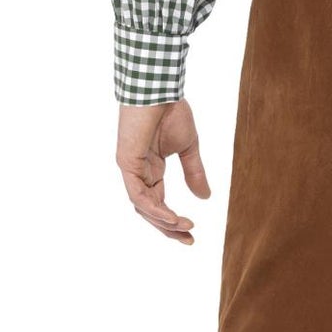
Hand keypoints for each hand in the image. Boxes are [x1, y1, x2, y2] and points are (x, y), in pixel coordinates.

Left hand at [115, 101, 210, 245]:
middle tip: (188, 240)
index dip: (174, 220)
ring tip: (184, 228)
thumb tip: (205, 198)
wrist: (159, 90)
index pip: (158, 203)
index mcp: (151, 169)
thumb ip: (194, 173)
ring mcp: (131, 169)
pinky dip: (154, 208)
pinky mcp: (126, 163)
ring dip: (164, 221)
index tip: (193, 232)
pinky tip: (171, 217)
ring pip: (143, 207)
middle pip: (150, 210)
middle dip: (168, 228)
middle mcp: (139, 173)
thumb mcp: (189, 148)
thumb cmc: (171, 112)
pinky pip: (138, 195)